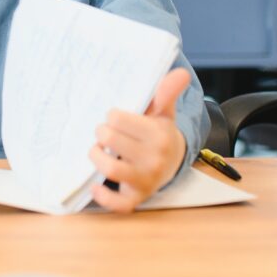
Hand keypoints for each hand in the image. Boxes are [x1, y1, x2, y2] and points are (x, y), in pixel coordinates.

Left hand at [88, 67, 190, 213]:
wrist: (172, 164)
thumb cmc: (159, 134)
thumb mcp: (163, 112)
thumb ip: (166, 92)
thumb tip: (181, 72)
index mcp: (159, 134)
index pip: (117, 118)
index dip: (111, 116)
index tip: (115, 119)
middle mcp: (154, 158)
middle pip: (109, 139)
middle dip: (101, 133)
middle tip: (104, 134)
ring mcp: (145, 180)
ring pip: (109, 168)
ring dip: (96, 157)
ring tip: (98, 151)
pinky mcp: (136, 198)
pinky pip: (116, 204)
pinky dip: (103, 196)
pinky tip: (96, 184)